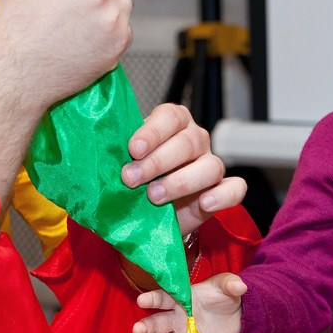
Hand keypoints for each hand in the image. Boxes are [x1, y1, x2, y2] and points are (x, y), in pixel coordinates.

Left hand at [121, 103, 246, 234]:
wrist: (149, 215)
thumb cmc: (136, 181)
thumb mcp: (124, 163)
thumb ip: (118, 156)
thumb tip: (98, 157)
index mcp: (172, 124)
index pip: (170, 117)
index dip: (153, 131)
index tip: (134, 149)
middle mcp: (195, 140)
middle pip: (187, 142)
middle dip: (157, 162)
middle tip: (131, 178)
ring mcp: (210, 165)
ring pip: (210, 166)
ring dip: (181, 181)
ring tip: (154, 195)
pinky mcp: (221, 191)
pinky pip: (234, 189)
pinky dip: (222, 195)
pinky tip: (204, 202)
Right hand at [132, 272, 246, 332]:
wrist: (236, 318)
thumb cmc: (224, 297)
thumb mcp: (227, 286)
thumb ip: (230, 284)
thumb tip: (240, 286)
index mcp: (181, 300)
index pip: (163, 298)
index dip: (152, 299)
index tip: (142, 300)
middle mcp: (177, 319)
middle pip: (158, 323)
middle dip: (147, 327)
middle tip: (137, 330)